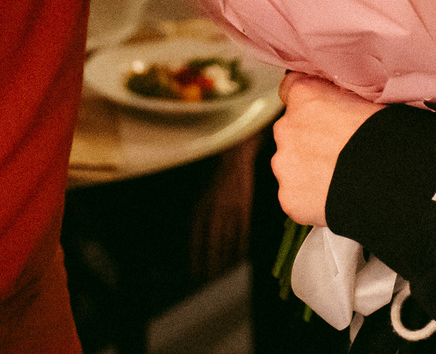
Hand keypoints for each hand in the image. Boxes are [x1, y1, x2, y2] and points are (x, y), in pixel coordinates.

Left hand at [189, 135, 257, 277]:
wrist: (234, 154)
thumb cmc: (213, 172)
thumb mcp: (198, 191)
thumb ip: (196, 212)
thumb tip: (190, 235)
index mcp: (200, 205)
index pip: (195, 238)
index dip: (195, 257)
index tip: (193, 272)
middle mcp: (214, 209)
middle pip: (212, 243)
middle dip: (209, 263)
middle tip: (208, 280)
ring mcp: (231, 208)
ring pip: (227, 240)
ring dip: (225, 259)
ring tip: (223, 275)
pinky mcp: (245, 207)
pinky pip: (242, 231)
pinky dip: (241, 246)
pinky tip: (239, 258)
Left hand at [270, 73, 380, 225]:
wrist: (389, 182)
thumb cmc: (388, 137)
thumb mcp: (368, 99)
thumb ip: (343, 98)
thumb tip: (344, 103)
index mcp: (304, 94)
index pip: (291, 87)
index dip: (310, 102)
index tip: (324, 113)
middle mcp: (286, 125)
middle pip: (292, 130)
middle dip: (311, 139)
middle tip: (341, 151)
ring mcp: (284, 163)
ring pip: (292, 164)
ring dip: (309, 169)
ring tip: (341, 179)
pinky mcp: (288, 196)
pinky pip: (296, 195)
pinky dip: (311, 198)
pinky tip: (335, 198)